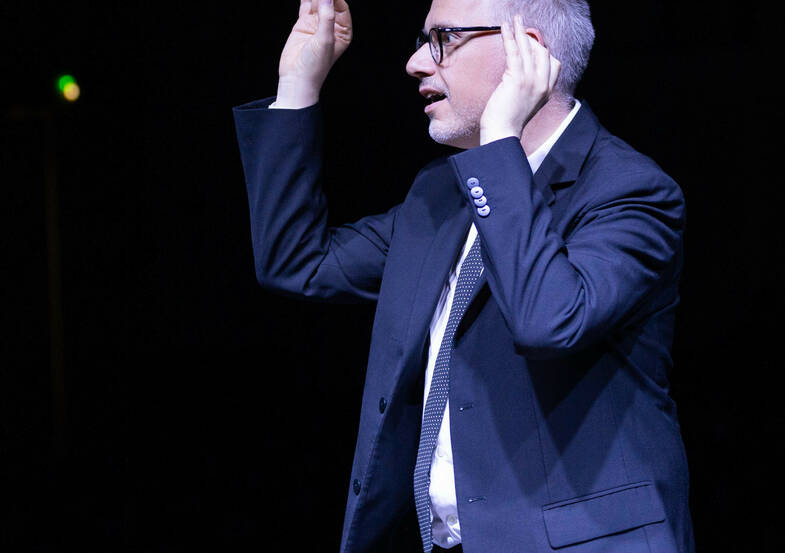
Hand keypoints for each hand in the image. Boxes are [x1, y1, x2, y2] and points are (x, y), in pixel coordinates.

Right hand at [274, 0, 352, 107]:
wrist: (296, 78)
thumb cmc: (315, 66)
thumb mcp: (325, 40)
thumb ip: (327, 17)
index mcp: (343, 32)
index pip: (341, 7)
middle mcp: (331, 26)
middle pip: (329, 2)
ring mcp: (317, 24)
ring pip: (317, 1)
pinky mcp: (303, 23)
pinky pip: (305, 4)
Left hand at [480, 15, 559, 143]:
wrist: (502, 133)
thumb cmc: (508, 121)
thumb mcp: (525, 104)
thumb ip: (529, 89)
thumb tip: (520, 74)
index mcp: (547, 91)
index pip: (554, 64)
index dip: (543, 51)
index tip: (532, 43)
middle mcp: (543, 85)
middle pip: (543, 52)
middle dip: (532, 37)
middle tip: (521, 24)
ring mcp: (531, 81)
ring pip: (528, 49)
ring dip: (520, 31)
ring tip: (514, 19)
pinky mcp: (517, 79)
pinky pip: (514, 51)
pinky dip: (509, 37)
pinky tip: (505, 27)